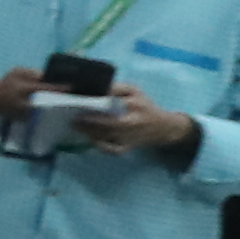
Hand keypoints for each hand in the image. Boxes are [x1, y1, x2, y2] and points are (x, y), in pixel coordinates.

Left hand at [87, 84, 202, 155]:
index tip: (81, 101)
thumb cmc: (144, 106)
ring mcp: (132, 136)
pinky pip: (114, 150)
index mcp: (135, 104)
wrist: (164, 127)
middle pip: (111, 123)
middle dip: (91, 122)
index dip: (97, 101)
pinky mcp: (129, 147)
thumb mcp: (134, 91)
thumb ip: (116, 88)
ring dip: (91, 133)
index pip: (115, 101)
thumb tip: (97, 88)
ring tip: (77, 126)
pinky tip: (92, 139)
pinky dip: (102, 146)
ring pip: (110, 137)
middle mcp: (134, 121)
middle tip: (75, 118)